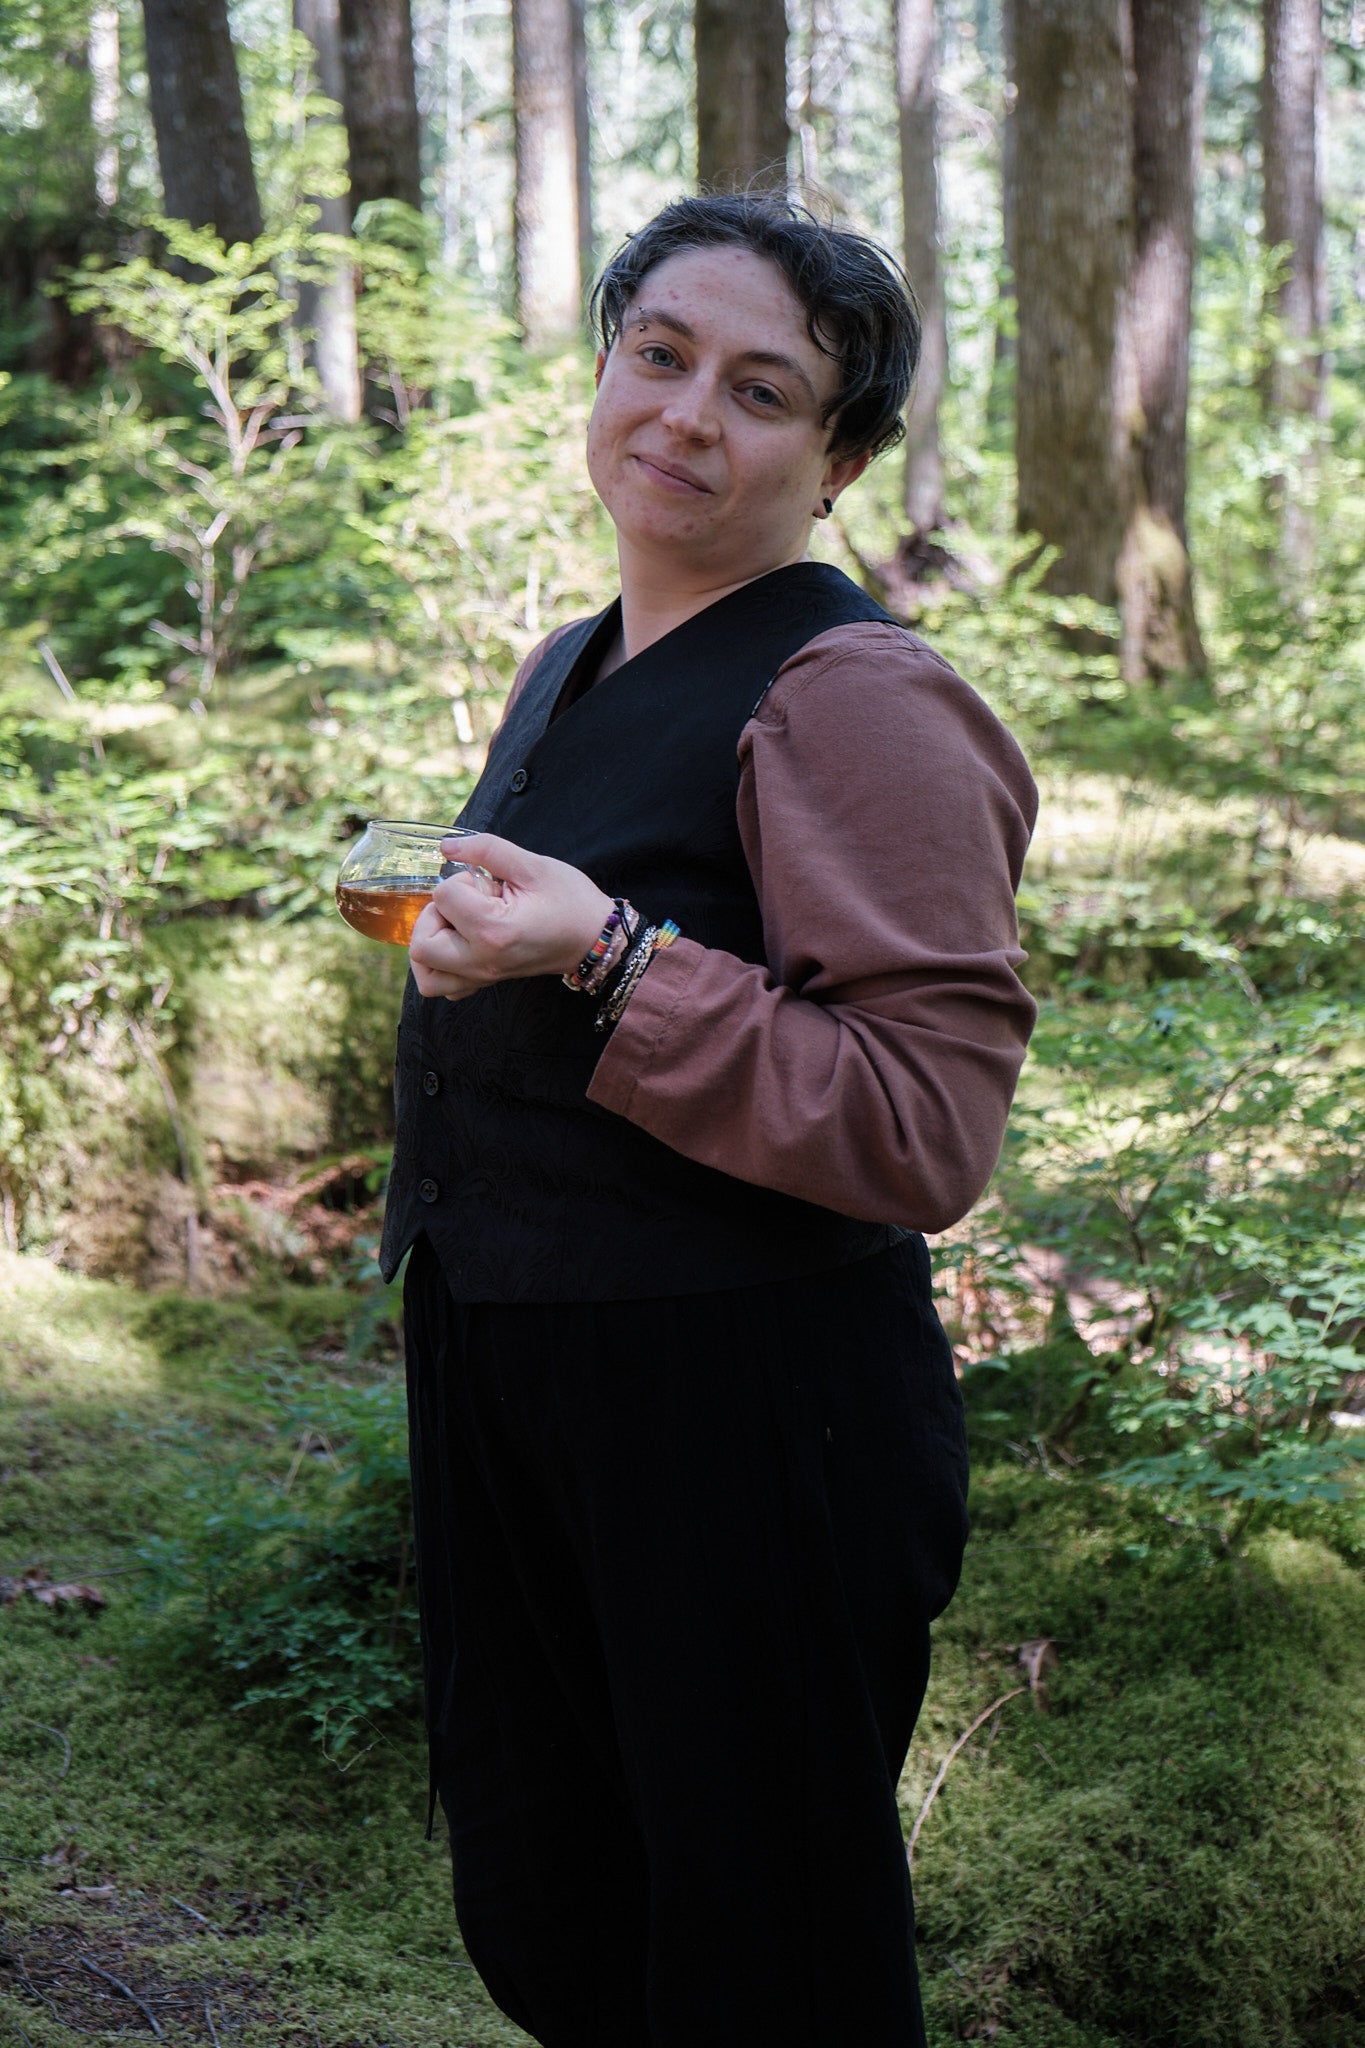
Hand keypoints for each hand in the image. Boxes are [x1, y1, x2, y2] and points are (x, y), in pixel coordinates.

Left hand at [408, 831, 613, 1001]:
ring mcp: (483, 977)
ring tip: (455, 925)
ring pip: (426, 976)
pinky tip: (459, 943)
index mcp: (493, 931)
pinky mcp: (486, 982)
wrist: (596, 938)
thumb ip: (486, 849)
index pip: (443, 898)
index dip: (461, 881)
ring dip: (430, 945)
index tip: (490, 884)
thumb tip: (446, 846)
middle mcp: (482, 961)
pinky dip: (440, 966)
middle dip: (434, 914)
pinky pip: (444, 986)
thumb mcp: (533, 865)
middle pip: (422, 945)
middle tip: (465, 903)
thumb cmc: (571, 902)